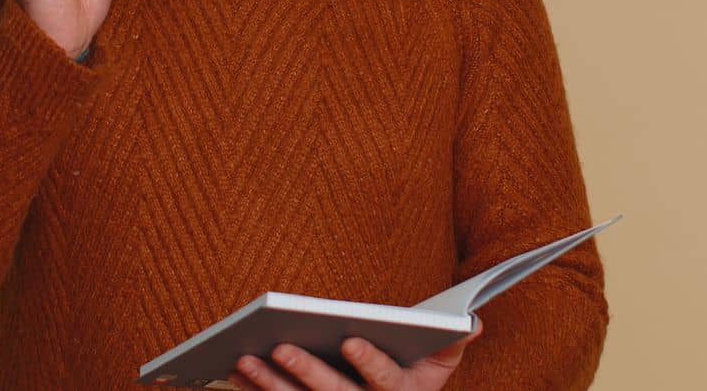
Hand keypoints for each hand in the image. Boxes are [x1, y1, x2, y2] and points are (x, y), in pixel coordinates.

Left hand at [226, 318, 481, 390]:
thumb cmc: (415, 371)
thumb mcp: (440, 361)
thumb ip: (452, 341)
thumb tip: (471, 322)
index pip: (385, 382)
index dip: (370, 363)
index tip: (351, 341)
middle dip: (306, 372)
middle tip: (279, 347)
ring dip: (269, 385)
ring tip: (243, 359)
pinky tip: (236, 372)